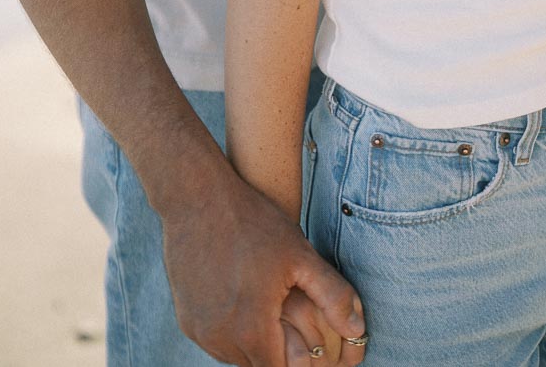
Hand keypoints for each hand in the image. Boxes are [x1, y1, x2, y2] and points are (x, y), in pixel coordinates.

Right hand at [160, 168, 365, 365]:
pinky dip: (232, 331)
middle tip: (289, 321)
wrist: (198, 197)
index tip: (308, 343)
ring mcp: (200, 331)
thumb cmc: (254, 222)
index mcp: (252, 330)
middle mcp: (222, 339)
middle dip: (277, 352)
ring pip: (236, 357)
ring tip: (267, 306)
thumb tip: (358, 329)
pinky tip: (244, 299)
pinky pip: (216, 342)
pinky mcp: (187, 320)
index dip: (299, 362)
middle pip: (259, 366)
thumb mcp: (300, 254)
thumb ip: (333, 296)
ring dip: (253, 343)